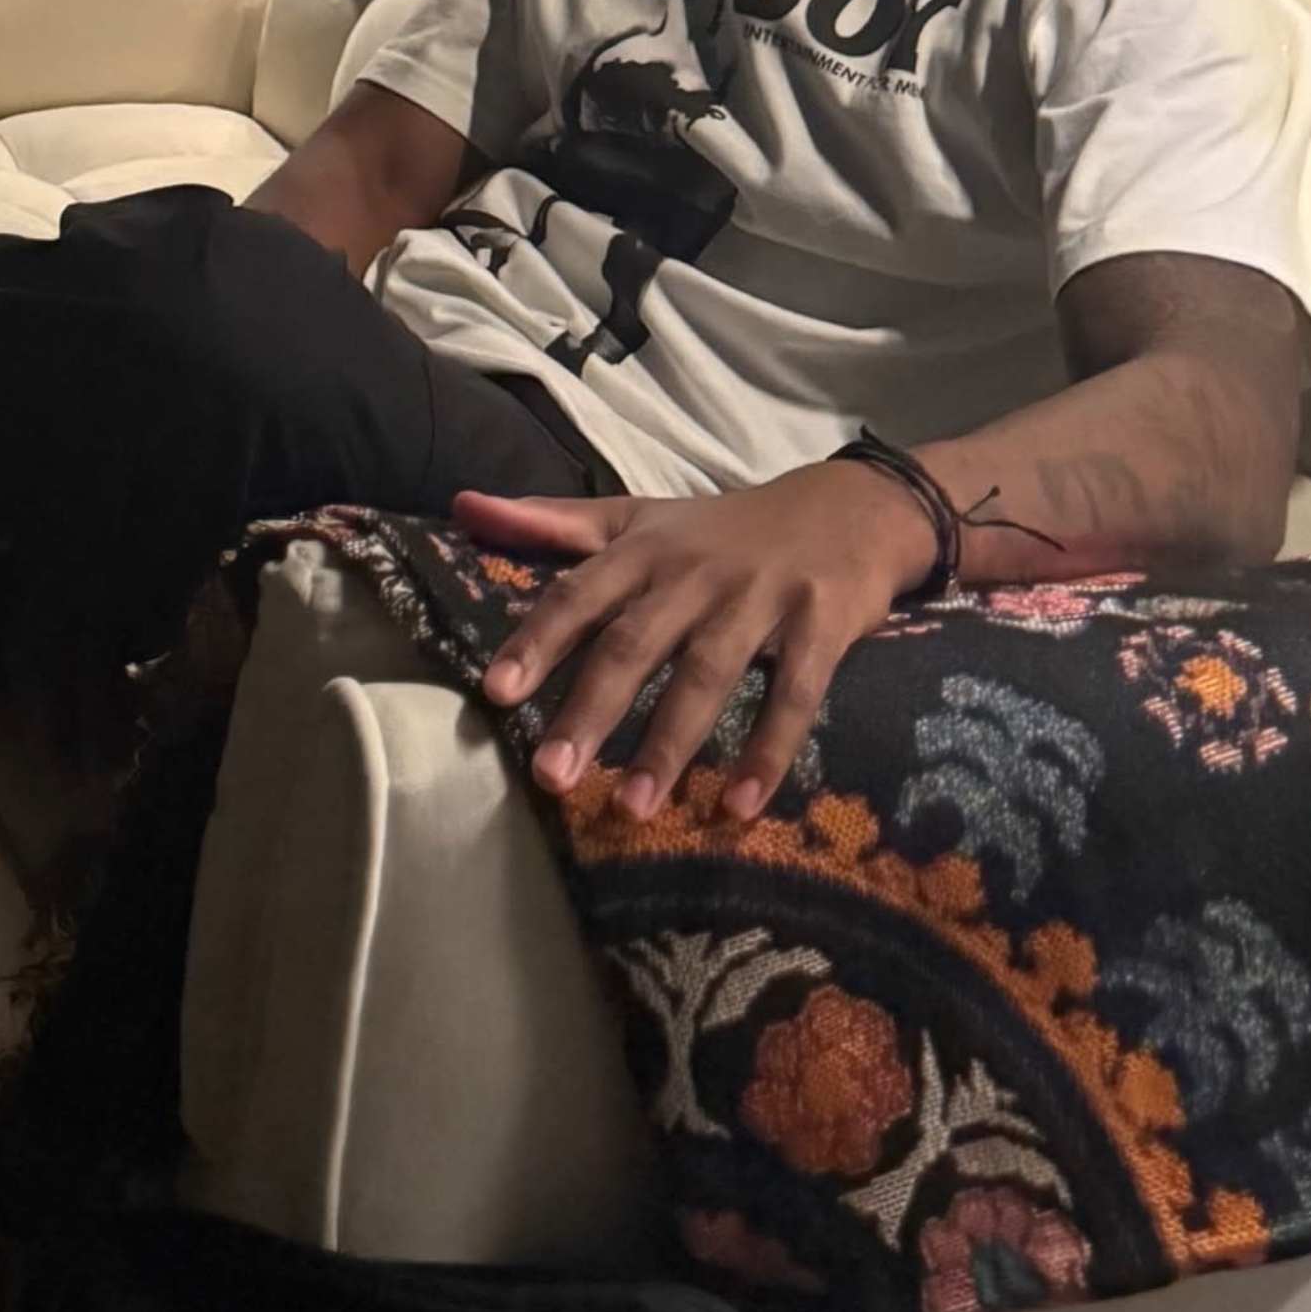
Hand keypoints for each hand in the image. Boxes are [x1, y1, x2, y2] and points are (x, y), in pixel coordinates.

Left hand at [451, 465, 934, 824]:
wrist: (848, 508)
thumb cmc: (721, 529)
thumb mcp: (636, 516)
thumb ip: (551, 522)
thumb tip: (462, 504)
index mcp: (643, 550)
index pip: (578, 594)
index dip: (537, 641)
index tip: (494, 694)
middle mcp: (694, 573)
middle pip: (634, 644)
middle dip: (591, 710)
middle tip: (550, 776)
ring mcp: (760, 598)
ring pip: (706, 675)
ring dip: (669, 745)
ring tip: (630, 807)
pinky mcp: (821, 626)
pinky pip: (794, 697)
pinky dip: (767, 752)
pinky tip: (738, 808)